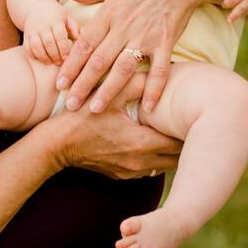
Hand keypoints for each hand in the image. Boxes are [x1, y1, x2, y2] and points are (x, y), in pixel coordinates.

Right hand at [23, 3, 79, 64]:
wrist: (37, 7)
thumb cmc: (56, 16)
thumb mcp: (67, 17)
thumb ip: (74, 28)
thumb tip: (78, 39)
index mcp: (55, 20)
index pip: (59, 35)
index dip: (63, 47)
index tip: (66, 57)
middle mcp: (43, 25)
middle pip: (48, 42)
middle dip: (54, 55)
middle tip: (60, 62)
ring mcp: (33, 30)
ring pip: (36, 46)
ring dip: (44, 56)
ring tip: (50, 62)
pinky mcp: (26, 36)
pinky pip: (27, 48)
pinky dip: (34, 55)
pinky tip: (41, 59)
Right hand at [51, 73, 181, 178]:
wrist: (58, 144)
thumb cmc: (83, 117)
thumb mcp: (110, 95)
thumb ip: (136, 82)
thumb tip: (157, 72)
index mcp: (142, 142)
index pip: (179, 142)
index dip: (186, 129)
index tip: (188, 117)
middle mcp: (140, 162)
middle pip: (177, 158)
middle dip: (182, 142)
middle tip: (184, 125)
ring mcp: (131, 172)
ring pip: (164, 167)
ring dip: (169, 153)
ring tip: (169, 134)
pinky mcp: (122, 176)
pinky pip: (147, 170)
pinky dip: (153, 159)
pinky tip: (149, 144)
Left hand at [57, 0, 205, 115]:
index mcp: (110, 11)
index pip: (85, 43)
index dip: (71, 65)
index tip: (60, 83)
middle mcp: (125, 26)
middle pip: (99, 61)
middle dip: (83, 84)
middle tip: (72, 104)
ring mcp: (147, 35)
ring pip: (123, 69)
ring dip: (109, 91)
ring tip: (96, 110)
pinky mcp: (167, 41)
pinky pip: (160, 70)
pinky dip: (155, 89)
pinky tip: (149, 108)